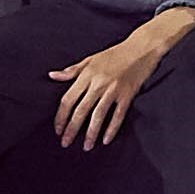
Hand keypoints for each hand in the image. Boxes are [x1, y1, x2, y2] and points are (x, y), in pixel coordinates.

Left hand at [50, 30, 162, 149]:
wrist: (142, 47)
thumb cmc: (116, 53)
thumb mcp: (91, 59)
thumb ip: (71, 70)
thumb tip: (52, 76)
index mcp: (87, 75)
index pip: (68, 100)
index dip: (61, 117)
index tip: (58, 129)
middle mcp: (98, 84)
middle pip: (80, 111)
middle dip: (71, 129)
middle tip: (66, 143)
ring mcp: (113, 90)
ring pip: (98, 116)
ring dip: (90, 133)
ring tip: (86, 146)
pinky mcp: (127, 94)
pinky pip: (118, 115)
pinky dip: (111, 128)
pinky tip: (106, 140)